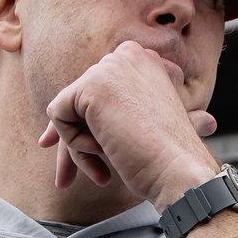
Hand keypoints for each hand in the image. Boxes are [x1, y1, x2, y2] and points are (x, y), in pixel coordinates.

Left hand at [38, 41, 218, 207]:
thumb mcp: (147, 123)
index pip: (97, 89)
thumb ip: (118, 110)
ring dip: (78, 147)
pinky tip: (104, 151)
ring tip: (104, 171)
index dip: (82, 120)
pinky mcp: (91, 84)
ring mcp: (110, 67)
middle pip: (80, 99)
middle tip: (62, 182)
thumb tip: (65, 117)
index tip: (59, 148)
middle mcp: (128, 54)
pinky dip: (73, 142)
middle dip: (75, 140)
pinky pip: (58, 113)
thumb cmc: (169, 158)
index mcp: (146, 61)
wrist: (179, 170)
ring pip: (68, 108)